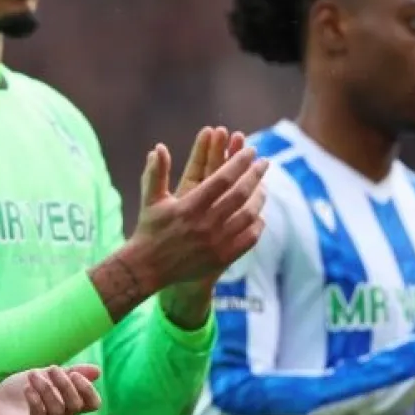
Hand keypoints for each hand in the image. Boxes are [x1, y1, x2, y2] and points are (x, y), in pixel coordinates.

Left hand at [0, 364, 102, 414]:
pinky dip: (36, 401)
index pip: (92, 405)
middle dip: (64, 384)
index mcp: (68, 407)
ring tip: (32, 375)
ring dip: (46, 389)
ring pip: (58, 411)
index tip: (73, 373)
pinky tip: (27, 389)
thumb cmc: (20, 391)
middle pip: (75, 406)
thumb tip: (98, 371)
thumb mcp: (45, 376)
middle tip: (51, 368)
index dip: (87, 389)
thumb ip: (69, 373)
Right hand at [120, 126, 267, 294]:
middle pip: (240, 194)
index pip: (222, 178)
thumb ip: (156, 172)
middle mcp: (204, 224)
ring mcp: (216, 243)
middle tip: (264, 162)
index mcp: (189, 207)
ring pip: (248, 215)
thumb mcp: (151, 199)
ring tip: (263, 186)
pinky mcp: (222, 258)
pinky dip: (257, 224)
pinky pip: (249, 238)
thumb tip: (159, 147)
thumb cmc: (150, 229)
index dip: (239, 162)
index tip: (250, 150)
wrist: (149, 268)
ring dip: (259, 197)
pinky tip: (258, 214)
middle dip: (255, 175)